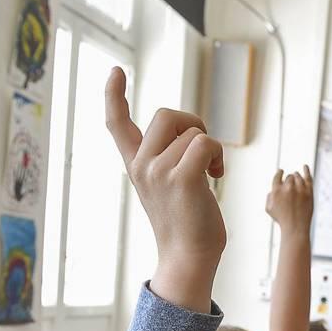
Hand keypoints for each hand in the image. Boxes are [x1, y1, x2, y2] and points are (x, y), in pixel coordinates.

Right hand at [105, 68, 224, 310]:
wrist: (189, 259)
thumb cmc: (188, 225)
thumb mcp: (171, 186)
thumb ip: (171, 159)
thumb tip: (194, 137)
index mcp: (136, 166)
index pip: (116, 124)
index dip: (114, 95)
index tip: (116, 71)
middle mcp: (142, 166)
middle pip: (166, 114)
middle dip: (192, 123)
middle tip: (204, 150)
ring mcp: (159, 172)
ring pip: (192, 131)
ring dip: (210, 146)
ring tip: (211, 172)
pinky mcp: (182, 178)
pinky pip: (205, 142)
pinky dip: (217, 154)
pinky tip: (217, 174)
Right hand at [266, 166, 313, 236]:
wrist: (295, 227)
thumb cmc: (281, 219)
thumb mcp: (269, 209)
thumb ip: (269, 196)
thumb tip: (273, 189)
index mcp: (276, 190)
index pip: (278, 175)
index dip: (280, 172)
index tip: (281, 172)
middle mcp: (288, 188)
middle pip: (289, 177)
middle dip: (289, 181)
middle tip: (290, 189)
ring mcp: (300, 189)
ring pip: (298, 176)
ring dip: (296, 178)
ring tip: (296, 183)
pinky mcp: (309, 192)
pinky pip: (308, 177)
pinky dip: (306, 170)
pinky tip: (305, 166)